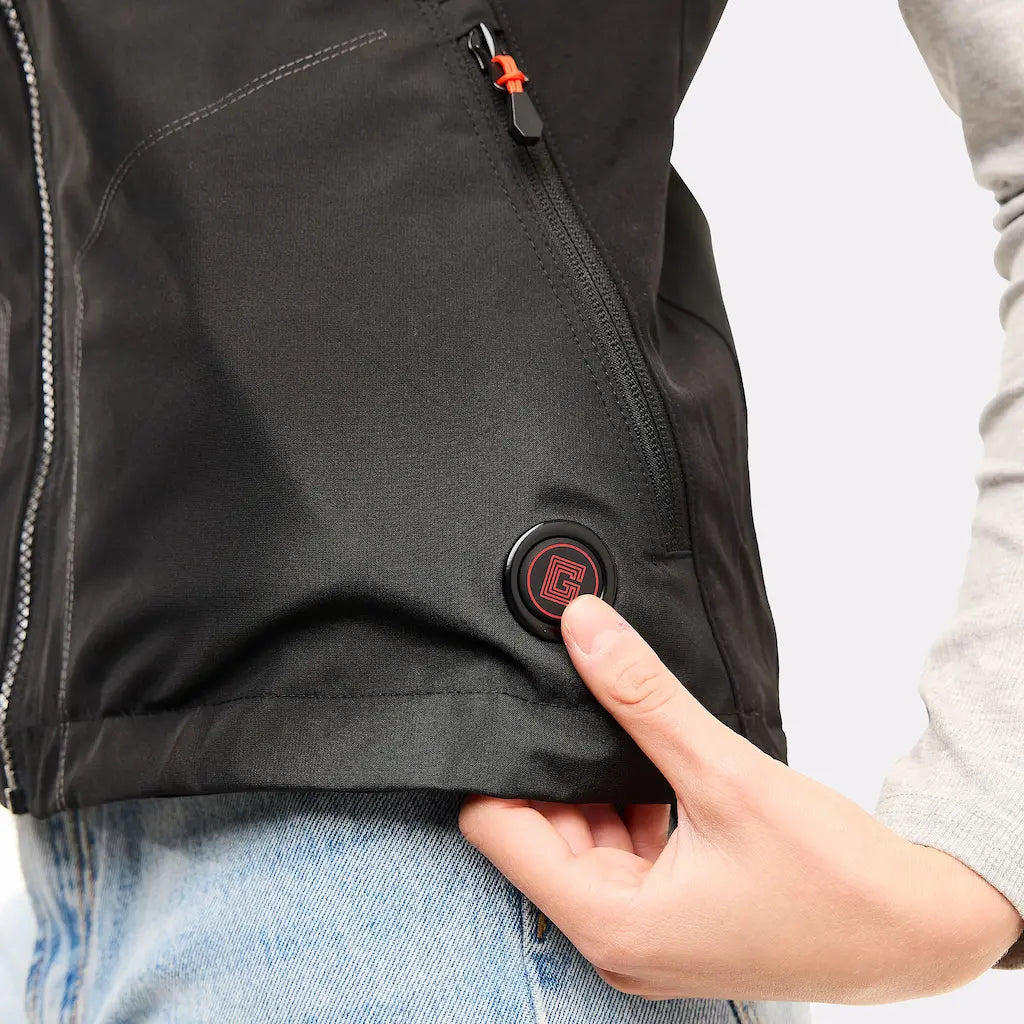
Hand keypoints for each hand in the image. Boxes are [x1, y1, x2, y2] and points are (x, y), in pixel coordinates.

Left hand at [458, 595, 1022, 1003]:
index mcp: (611, 922)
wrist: (918, 929)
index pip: (498, 830)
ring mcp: (645, 934)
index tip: (518, 705)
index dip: (500, 763)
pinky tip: (654, 765)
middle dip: (553, 766)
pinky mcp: (673, 920)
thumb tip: (584, 627)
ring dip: (593, 783)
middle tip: (575, 697)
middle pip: (535, 833)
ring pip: (578, 839)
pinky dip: (626, 805)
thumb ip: (643, 696)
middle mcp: (616, 940)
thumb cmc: (836, 877)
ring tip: (622, 726)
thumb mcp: (725, 773)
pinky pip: (619, 852)